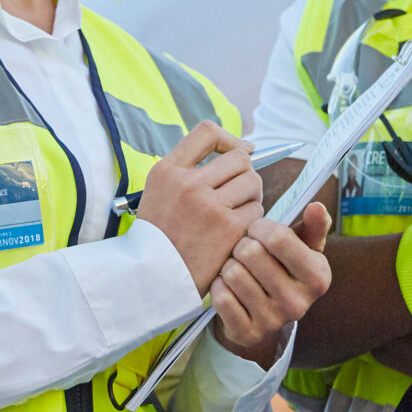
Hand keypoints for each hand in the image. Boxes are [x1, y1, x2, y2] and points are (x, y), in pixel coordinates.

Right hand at [135, 123, 264, 292]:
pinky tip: (236, 232)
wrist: (154, 279)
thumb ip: (189, 170)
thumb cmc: (161, 236)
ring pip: (253, 182)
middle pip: (239, 158)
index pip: (207, 132)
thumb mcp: (159, 192)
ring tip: (235, 212)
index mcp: (168, 171)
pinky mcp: (229, 228)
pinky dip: (252, 220)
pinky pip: (257, 210)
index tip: (241, 151)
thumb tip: (241, 150)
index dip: (230, 139)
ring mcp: (209, 206)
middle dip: (245, 173)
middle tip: (238, 192)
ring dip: (251, 196)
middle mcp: (188, 184)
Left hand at [211, 205, 332, 366]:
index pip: (277, 237)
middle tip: (244, 251)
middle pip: (250, 253)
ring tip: (236, 268)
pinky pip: (221, 296)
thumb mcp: (303, 248)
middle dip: (241, 245)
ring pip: (232, 273)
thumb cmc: (283, 270)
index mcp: (318, 277)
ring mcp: (273, 321)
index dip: (259, 227)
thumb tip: (316, 206)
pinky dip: (218, 286)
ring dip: (228, 265)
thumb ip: (312, 226)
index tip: (256, 230)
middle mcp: (299, 303)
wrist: (265, 318)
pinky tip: (227, 286)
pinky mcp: (248, 333)